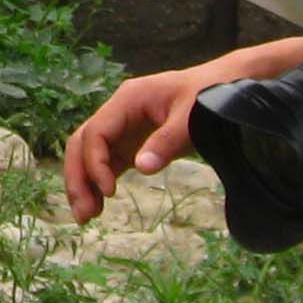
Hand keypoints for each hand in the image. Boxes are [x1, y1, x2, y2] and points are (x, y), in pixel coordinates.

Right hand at [62, 40, 302, 221]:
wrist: (224, 85)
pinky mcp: (130, 143)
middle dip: (79, 177)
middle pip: (82, 143)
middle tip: (84, 212)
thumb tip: (142, 168)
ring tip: (86, 217)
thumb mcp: (192, 117)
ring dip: (84, 184)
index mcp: (128, 99)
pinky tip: (98, 206)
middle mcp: (118, 112)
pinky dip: (99, 184)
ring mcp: (122, 129)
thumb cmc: (208, 95)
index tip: (109, 191)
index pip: (96, 132)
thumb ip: (168, 141)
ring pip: (89, 155)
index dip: (95, 162)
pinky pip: (106, 163)